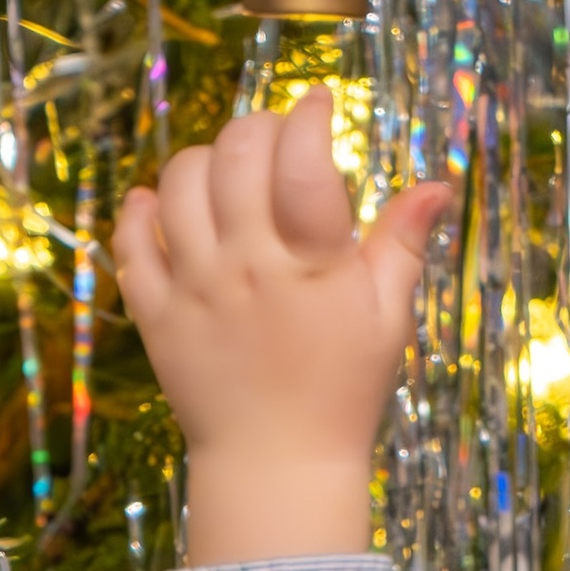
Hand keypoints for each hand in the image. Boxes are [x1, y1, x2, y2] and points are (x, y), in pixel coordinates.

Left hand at [112, 91, 448, 566]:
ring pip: (177, 185)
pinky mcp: (155, 316)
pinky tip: (165, 209)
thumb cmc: (341, 392)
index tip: (318, 105)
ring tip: (226, 176)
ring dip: (202, 161)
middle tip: (276, 140)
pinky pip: (131, 242)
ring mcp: (195, 290)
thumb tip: (438, 184)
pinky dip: (142, 212)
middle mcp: (247, 268)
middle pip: (235, 156)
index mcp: (312, 267)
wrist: (276, 466)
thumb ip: (403, 244)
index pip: (303, 161)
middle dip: (257, 128)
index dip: (308, 116)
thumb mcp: (386, 319)